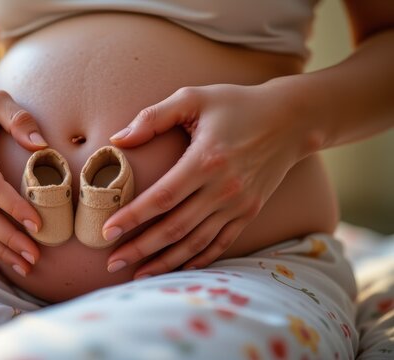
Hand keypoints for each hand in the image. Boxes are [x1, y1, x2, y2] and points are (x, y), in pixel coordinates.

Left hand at [104, 83, 313, 277]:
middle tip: (112, 262)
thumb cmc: (237, 104)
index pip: (161, 198)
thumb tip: (117, 139)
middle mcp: (223, 188)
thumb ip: (153, 117)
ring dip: (165, 261)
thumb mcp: (194, 98)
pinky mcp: (249, 212)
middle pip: (174, 228)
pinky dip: (198, 259)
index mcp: (206, 160)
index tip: (107, 231)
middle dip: (140, 248)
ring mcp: (238, 204)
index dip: (132, 217)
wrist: (291, 120)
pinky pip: (220, 243)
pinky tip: (177, 268)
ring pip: (195, 242)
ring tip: (137, 274)